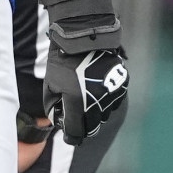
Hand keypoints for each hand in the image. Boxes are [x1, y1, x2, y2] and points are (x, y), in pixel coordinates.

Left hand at [35, 0, 127, 145]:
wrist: (85, 36)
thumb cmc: (63, 60)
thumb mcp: (50, 85)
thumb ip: (53, 106)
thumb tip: (59, 118)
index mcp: (78, 104)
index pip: (76, 133)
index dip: (71, 136)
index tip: (70, 136)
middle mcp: (98, 102)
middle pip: (92, 126)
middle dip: (83, 125)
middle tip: (75, 119)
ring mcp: (112, 94)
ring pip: (104, 113)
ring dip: (94, 111)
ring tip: (84, 97)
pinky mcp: (121, 84)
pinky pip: (112, 100)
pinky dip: (104, 99)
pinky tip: (94, 88)